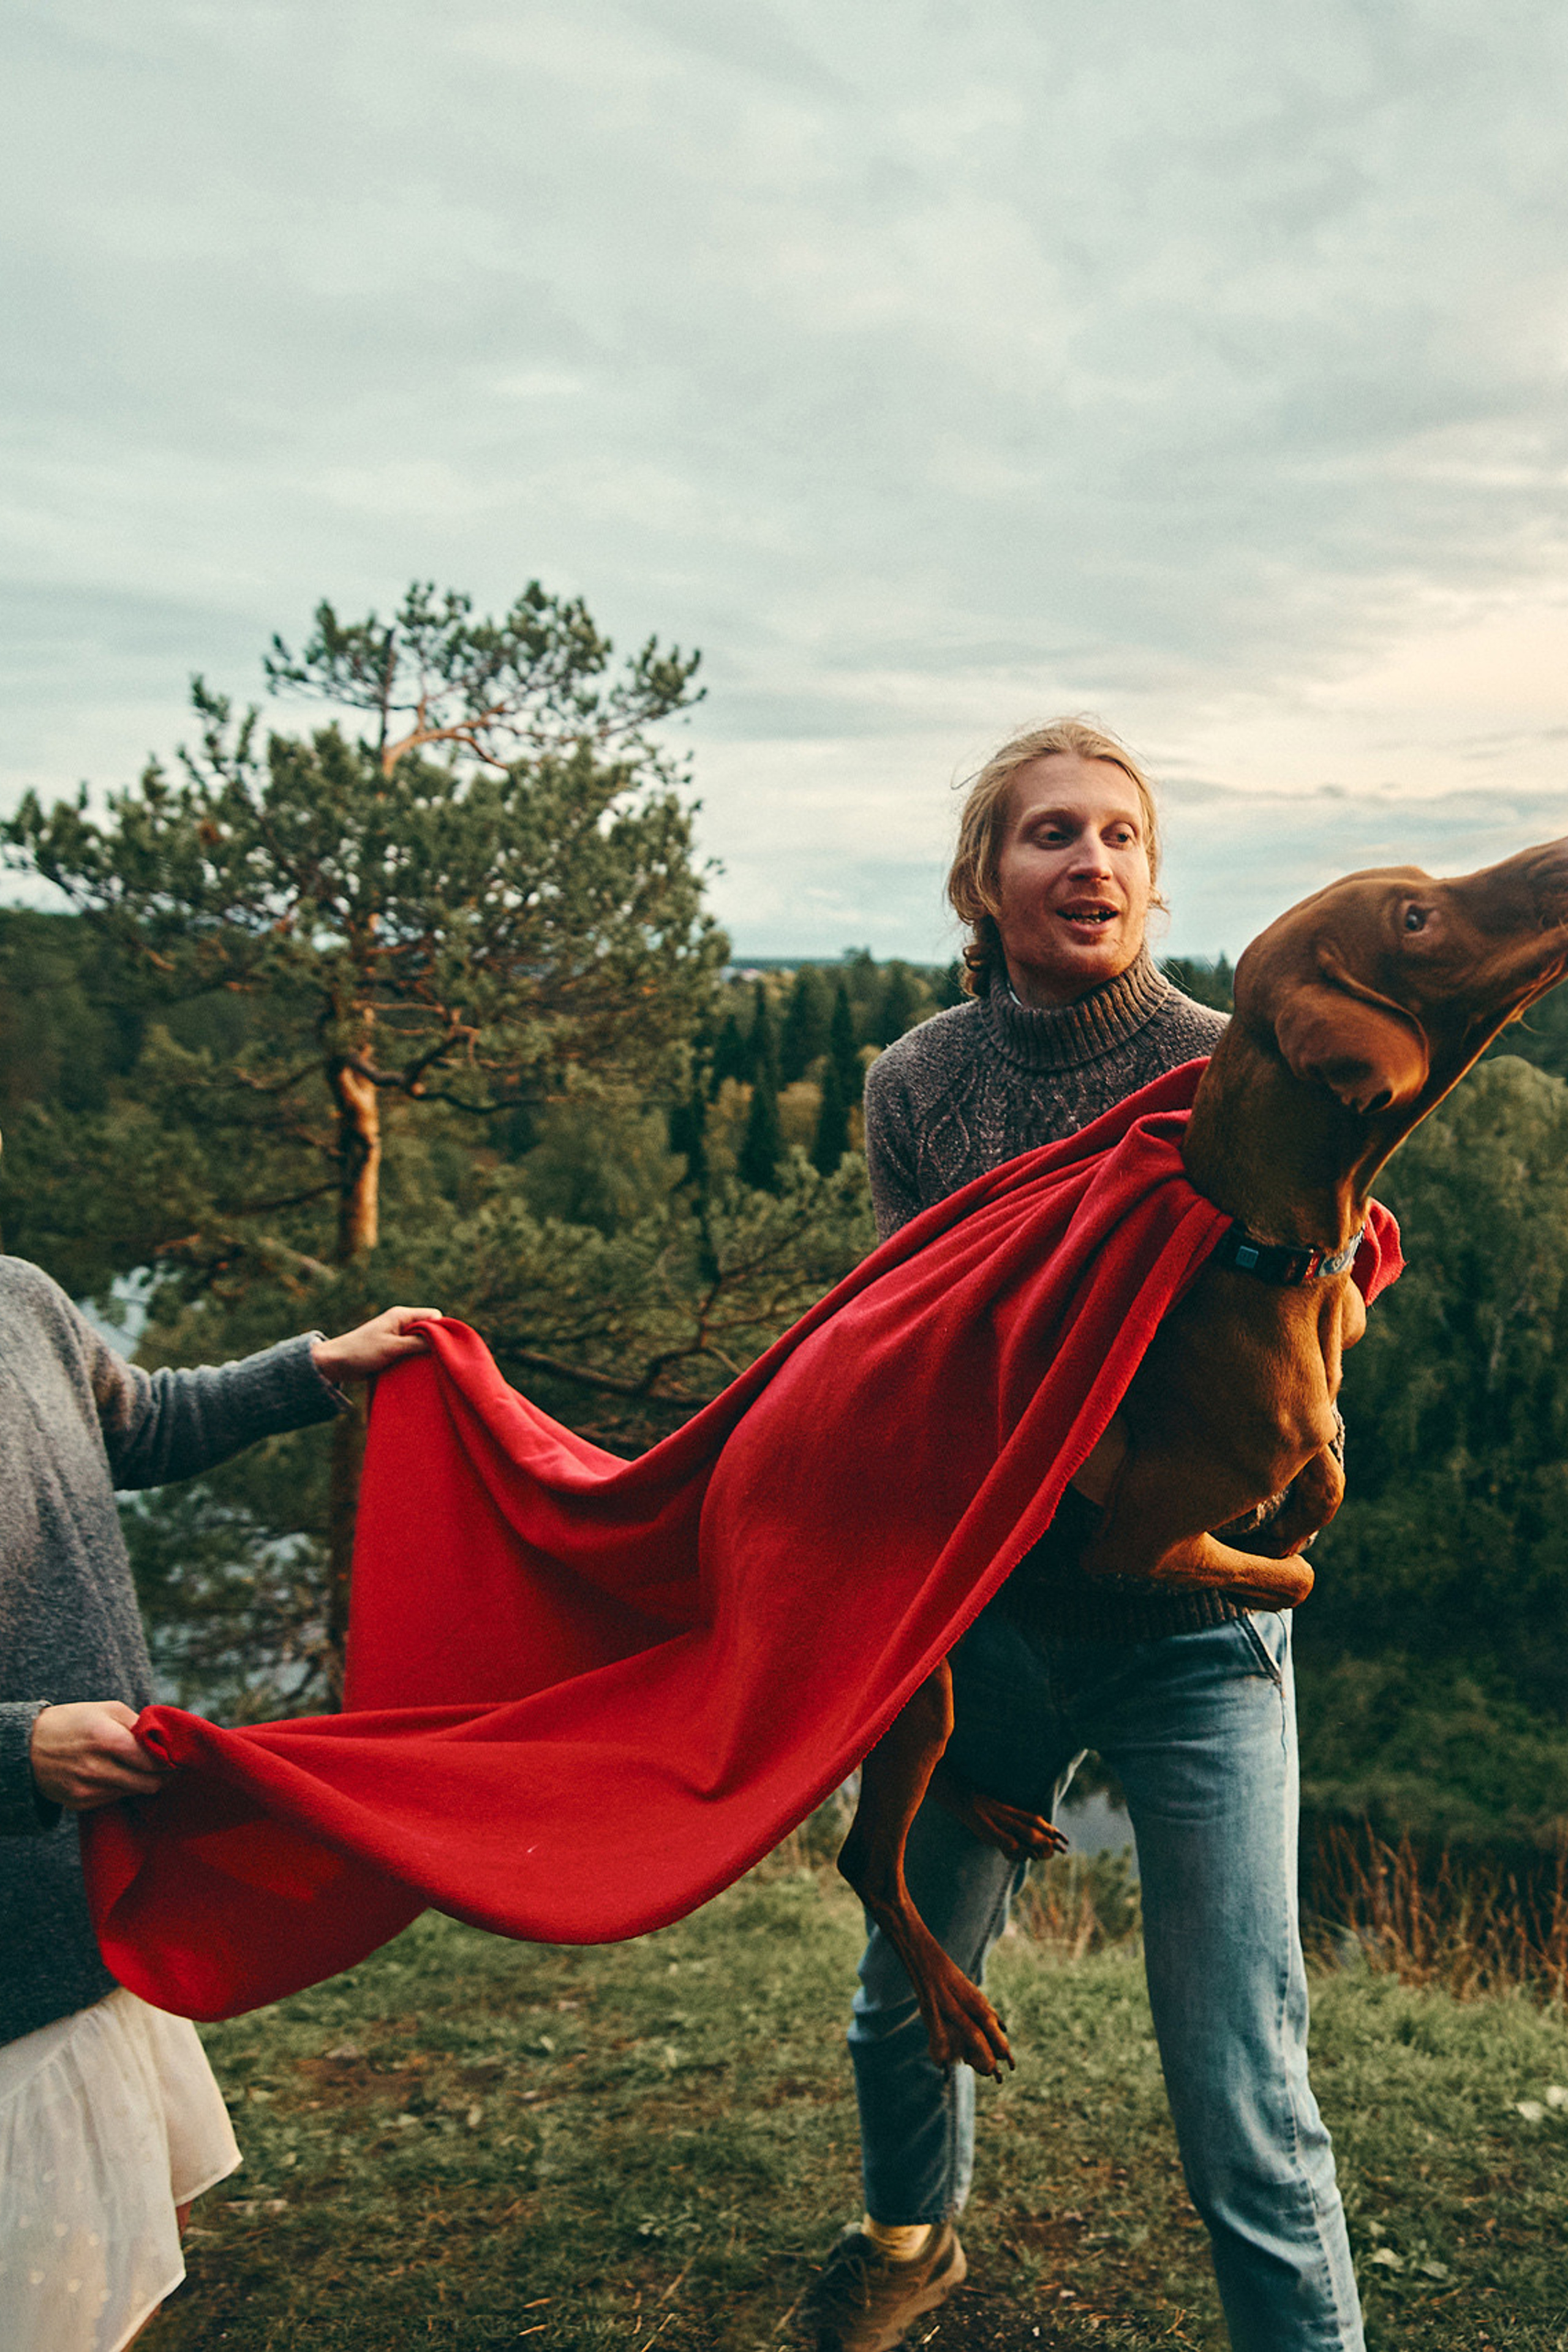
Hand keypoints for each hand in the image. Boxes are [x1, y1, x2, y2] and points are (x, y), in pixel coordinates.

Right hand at [30, 1702, 173, 1809]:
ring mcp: (87, 1789)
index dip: (171, 1761)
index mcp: (106, 1739)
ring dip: (143, 1782)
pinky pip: (113, 1799)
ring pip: (133, 1792)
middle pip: (148, 1783)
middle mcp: (96, 1767)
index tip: (180, 1758)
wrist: (27, 1747)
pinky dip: (122, 1788)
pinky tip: (119, 1776)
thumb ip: (139, 1725)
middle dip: (164, 1777)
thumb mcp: (107, 1710)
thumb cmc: (74, 1722)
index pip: (153, 1760)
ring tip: (146, 1770)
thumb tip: (167, 1740)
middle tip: (173, 1769)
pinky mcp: (79, 1803)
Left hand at [311, 1306, 443, 1384]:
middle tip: (438, 1360)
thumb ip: (418, 1343)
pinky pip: (412, 1353)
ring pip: (422, 1343)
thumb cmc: (362, 1351)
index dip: (442, 1329)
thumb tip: (443, 1342)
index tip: (444, 1347)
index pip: (433, 1316)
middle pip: (430, 1330)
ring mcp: (398, 1337)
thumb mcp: (393, 1347)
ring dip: (425, 1355)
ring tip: (427, 1368)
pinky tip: (418, 1371)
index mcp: (401, 1316)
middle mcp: (402, 1324)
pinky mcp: (394, 1350)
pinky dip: (416, 1361)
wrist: (336, 1363)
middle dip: (435, 1344)